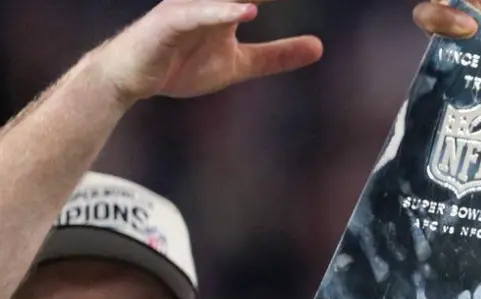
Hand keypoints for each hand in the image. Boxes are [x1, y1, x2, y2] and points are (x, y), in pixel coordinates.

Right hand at [85, 0, 322, 106]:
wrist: (130, 79)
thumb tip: (320, 46)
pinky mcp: (169, 22)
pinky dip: (221, 11)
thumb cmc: (180, 65)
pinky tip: (248, 11)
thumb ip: (277, 55)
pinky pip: (197, 13)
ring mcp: (189, 8)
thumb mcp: (239, 64)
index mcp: (229, 6)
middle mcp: (210, 1)